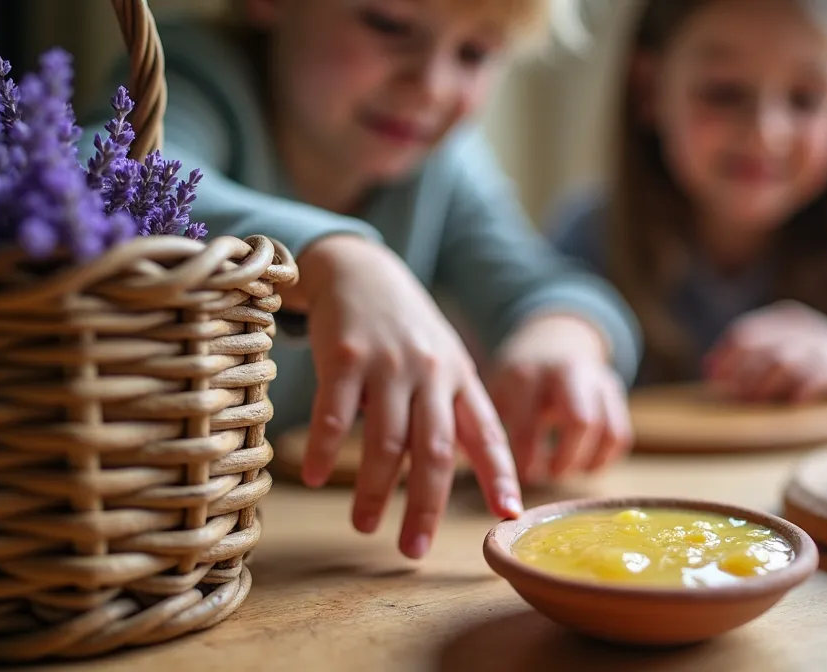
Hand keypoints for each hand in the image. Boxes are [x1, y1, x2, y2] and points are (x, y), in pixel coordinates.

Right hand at [293, 235, 521, 558]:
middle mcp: (431, 373)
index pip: (488, 434)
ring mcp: (389, 364)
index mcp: (461, 380)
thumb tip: (480, 475)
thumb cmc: (406, 330)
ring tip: (364, 526)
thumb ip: (459, 412)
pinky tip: (316, 477)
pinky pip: (335, 413)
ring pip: (386, 440)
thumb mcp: (444, 363)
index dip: (501, 475)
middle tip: (413, 549)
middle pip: (436, 450)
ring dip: (374, 490)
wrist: (360, 270)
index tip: (509, 514)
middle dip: (426, 505)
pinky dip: (325, 449)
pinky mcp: (344, 356)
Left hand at [487, 314, 631, 484]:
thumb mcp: (496, 391)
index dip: (527, 460)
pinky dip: (604, 457)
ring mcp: (596, 380)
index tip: (521, 475)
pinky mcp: (615, 392)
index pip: (530, 426)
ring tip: (564, 469)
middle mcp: (566, 373)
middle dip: (566, 459)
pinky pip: (620, 435)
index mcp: (527, 375)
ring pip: (608, 430)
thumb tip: (472, 478)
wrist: (553, 341)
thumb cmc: (517, 380)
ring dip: (586, 460)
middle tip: (550, 474)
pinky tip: (582, 461)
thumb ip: (487, 427)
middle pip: (581, 421)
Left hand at [704, 300, 826, 402]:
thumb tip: (709, 371)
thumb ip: (754, 355)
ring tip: (753, 401)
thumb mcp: (788, 346)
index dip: (724, 354)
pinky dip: (800, 392)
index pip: (744, 331)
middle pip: (758, 345)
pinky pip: (816, 380)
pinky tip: (789, 405)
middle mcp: (802, 328)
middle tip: (729, 392)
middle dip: (738, 370)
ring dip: (763, 385)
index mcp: (785, 318)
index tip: (710, 375)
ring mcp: (823, 347)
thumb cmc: (819, 359)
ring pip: (783, 363)